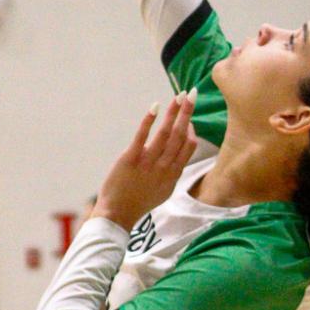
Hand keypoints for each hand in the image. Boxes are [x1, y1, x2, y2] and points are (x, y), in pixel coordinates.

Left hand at [94, 97, 196, 232]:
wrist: (118, 215)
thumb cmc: (139, 203)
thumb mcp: (163, 191)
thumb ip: (172, 172)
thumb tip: (178, 157)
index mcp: (173, 174)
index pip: (188, 146)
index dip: (190, 129)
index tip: (188, 117)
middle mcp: (164, 167)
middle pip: (180, 135)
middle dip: (187, 113)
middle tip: (192, 94)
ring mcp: (148, 163)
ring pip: (165, 134)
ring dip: (173, 112)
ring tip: (179, 96)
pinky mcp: (130, 160)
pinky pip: (142, 137)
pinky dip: (148, 121)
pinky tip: (155, 107)